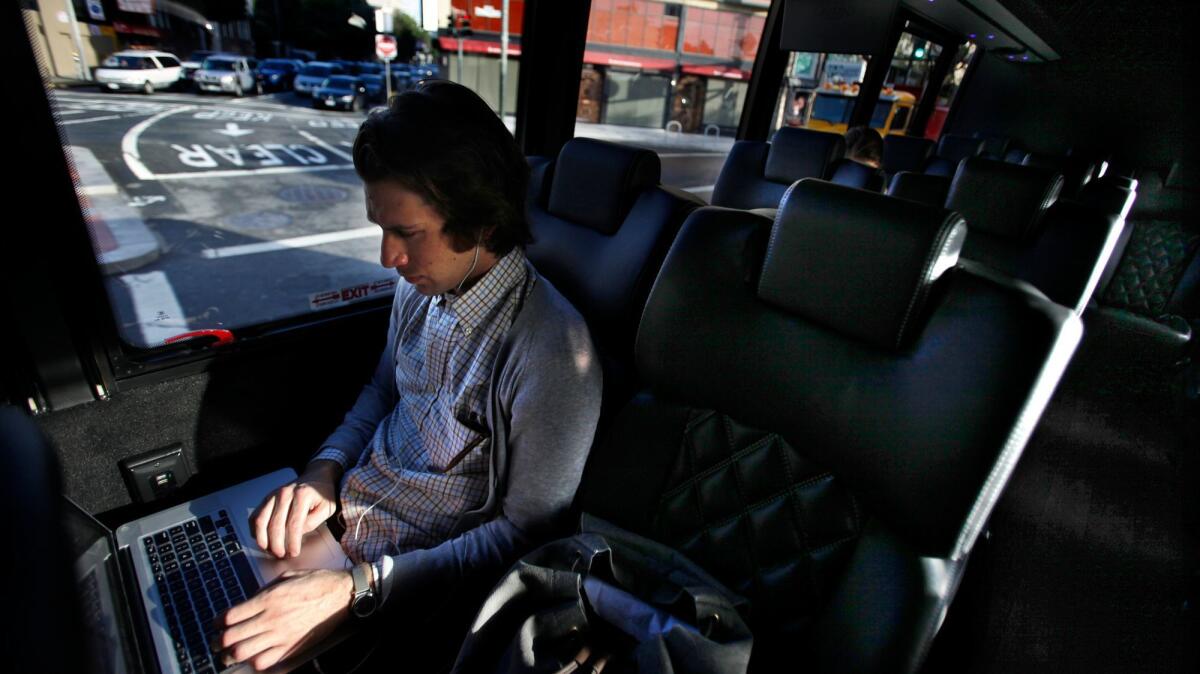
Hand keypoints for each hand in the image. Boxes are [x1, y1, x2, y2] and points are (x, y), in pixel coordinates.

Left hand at [214, 569, 352, 670]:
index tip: (215, 622)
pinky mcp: (291, 647)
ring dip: (230, 655)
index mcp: (268, 599)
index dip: (216, 621)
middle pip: (231, 637)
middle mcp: (271, 619)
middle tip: (215, 642)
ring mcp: (281, 635)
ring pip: (243, 653)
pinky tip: (253, 656)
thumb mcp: (286, 578)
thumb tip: (248, 602)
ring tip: (227, 654)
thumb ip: (264, 591)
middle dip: (217, 642)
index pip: (230, 616)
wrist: (340, 595)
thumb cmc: (315, 582)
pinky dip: (253, 661)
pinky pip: (264, 662)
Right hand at [252, 460, 341, 558]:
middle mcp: (284, 494)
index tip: (293, 553)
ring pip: (260, 520)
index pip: (294, 524)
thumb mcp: (326, 508)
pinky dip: (255, 530)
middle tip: (281, 555)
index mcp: (302, 495)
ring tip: (270, 550)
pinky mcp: (266, 498)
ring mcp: (273, 495)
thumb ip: (312, 522)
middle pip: (275, 525)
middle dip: (276, 544)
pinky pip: (255, 516)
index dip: (292, 542)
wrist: (317, 477)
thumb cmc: (323, 493)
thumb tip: (296, 534)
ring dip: (263, 539)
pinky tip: (261, 539)